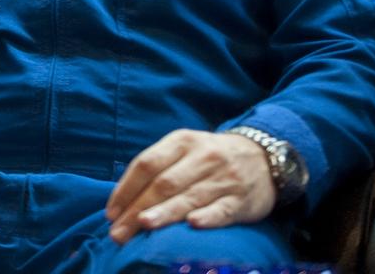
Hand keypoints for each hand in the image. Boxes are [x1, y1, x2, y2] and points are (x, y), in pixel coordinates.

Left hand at [104, 129, 275, 244]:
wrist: (263, 157)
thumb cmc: (209, 157)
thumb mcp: (184, 149)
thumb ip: (157, 168)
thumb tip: (123, 200)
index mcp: (181, 141)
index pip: (147, 164)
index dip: (126, 188)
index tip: (111, 212)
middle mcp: (202, 157)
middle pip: (163, 184)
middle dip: (137, 208)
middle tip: (119, 232)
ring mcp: (223, 178)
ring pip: (189, 197)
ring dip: (164, 213)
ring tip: (143, 225)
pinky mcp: (242, 199)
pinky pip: (222, 210)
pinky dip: (207, 217)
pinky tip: (192, 225)